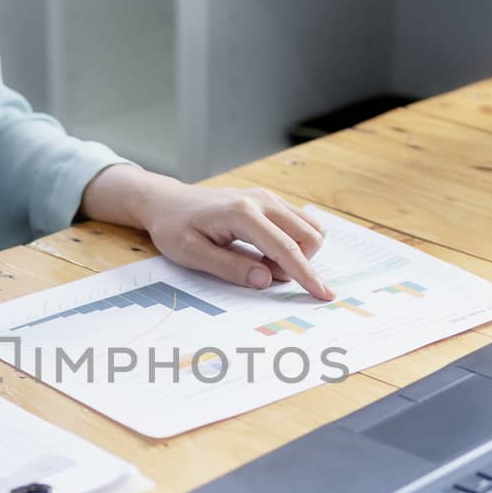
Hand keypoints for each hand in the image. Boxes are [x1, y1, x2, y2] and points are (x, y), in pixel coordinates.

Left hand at [81, 164, 334, 299]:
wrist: (167, 202)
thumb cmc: (174, 228)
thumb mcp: (192, 254)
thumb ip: (230, 267)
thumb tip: (266, 280)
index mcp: (242, 214)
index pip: (285, 248)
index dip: (306, 274)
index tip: (324, 294)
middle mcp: (261, 200)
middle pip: (307, 235)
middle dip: (299, 263)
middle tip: (262, 273)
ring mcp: (267, 198)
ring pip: (308, 227)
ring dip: (297, 252)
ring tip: (261, 262)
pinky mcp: (269, 201)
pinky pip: (298, 223)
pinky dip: (291, 242)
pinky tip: (263, 251)